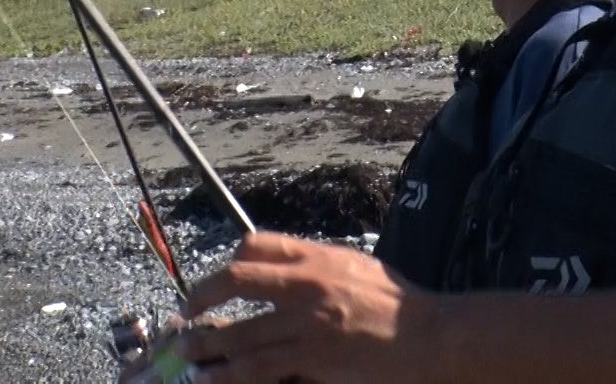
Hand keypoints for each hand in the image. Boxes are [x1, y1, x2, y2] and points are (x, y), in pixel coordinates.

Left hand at [176, 231, 440, 383]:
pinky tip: (210, 377)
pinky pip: (257, 365)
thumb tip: (293, 272)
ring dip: (206, 343)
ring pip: (240, 330)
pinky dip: (228, 372)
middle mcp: (307, 282)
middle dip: (203, 295)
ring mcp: (307, 321)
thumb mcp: (359, 268)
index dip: (229, 262)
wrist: (429, 335)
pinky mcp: (312, 355)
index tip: (216, 280)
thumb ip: (322, 267)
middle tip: (186, 311)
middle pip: (238, 279)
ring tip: (187, 351)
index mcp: (318, 256)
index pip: (259, 245)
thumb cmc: (399, 304)